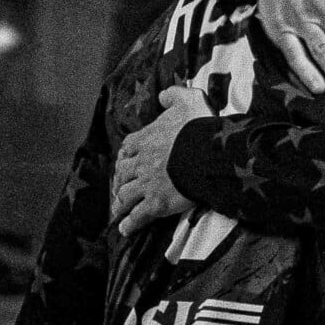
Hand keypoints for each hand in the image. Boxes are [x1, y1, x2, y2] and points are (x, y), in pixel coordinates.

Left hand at [112, 84, 211, 233]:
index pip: (128, 148)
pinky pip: (138, 216)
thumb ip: (174, 95)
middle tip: (119, 188)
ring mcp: (147, 184)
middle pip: (122, 173)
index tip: (124, 161)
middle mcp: (142, 162)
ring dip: (120, 203)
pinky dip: (129, 224)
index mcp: (147, 139)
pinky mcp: (156, 204)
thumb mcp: (188, 100)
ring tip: (118, 210)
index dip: (125, 156)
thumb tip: (162, 95)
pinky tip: (124, 230)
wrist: (206, 153)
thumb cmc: (199, 127)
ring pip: (126, 195)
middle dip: (119, 181)